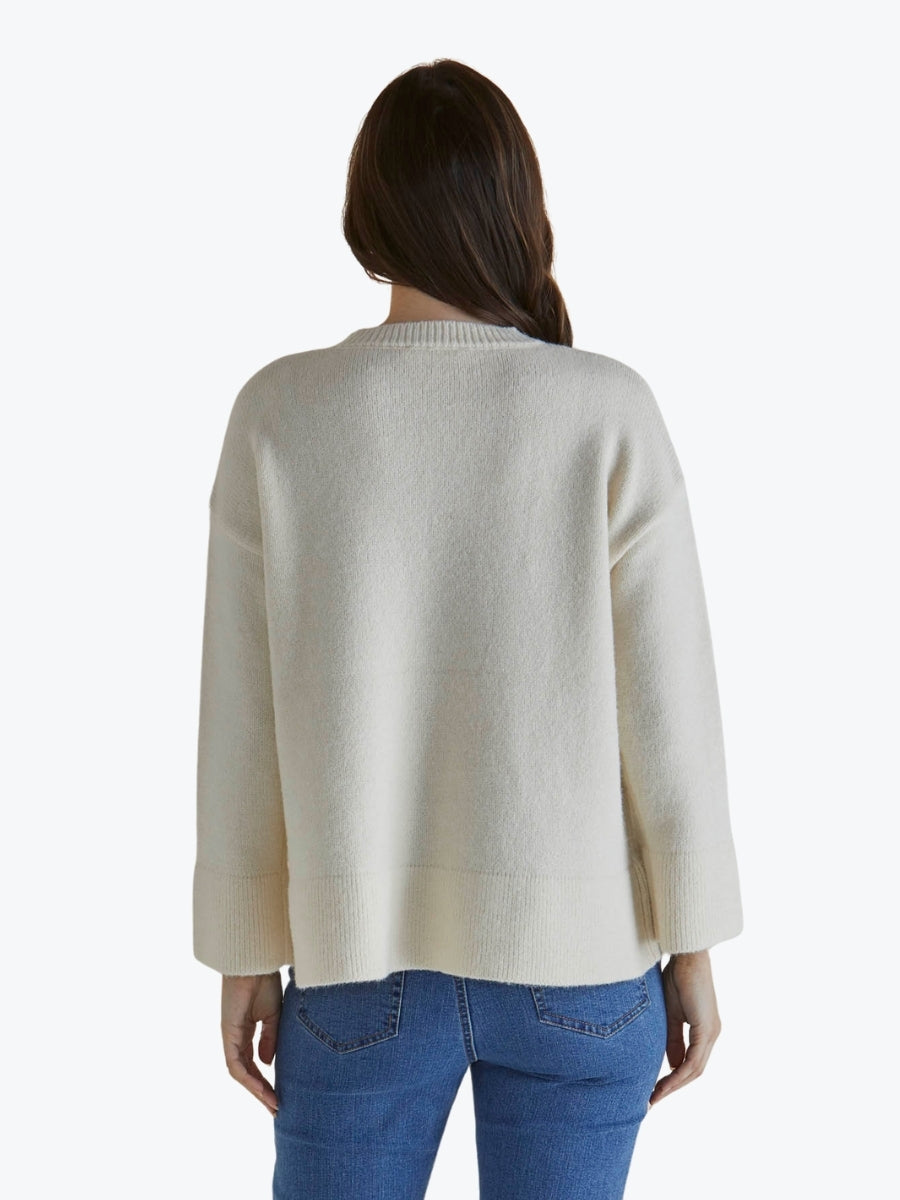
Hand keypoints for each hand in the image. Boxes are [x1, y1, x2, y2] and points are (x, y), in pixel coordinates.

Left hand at [221, 971, 282, 1115]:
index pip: (252, 1062)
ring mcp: (230, 1036)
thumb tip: (267, 1064)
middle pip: (245, 1072)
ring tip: (272, 1104)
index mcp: (245, 1031)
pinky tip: (262, 1089)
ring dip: (256, 1090)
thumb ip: (270, 1039)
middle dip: (260, 1091)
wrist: (256, 963)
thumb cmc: (264, 982)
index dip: (264, 1080)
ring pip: (240, 1073)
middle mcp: (235, 1036)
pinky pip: (236, 1065)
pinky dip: (249, 1079)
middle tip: (276, 1107)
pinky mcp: (229, 1034)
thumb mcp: (273, 1015)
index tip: (280, 1095)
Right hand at [649, 949, 721, 1106]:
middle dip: (673, 1087)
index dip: (674, 1079)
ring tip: (655, 1095)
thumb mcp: (671, 1014)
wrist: (686, 956)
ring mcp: (711, 1033)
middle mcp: (711, 1035)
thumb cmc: (677, 978)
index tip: (655, 1089)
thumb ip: (673, 1039)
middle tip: (653, 1099)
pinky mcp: (707, 1029)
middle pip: (694, 1071)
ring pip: (695, 1069)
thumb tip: (672, 1065)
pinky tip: (665, 1081)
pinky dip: (679, 1074)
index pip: (691, 1063)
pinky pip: (694, 1060)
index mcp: (704, 1030)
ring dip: (675, 1085)